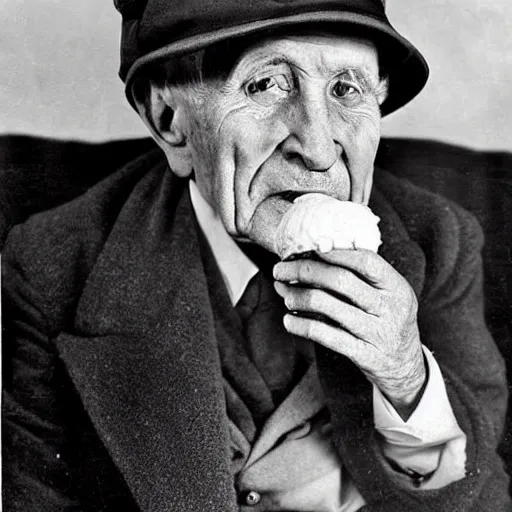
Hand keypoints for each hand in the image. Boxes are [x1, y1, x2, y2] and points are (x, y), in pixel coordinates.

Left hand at [273, 249, 425, 417]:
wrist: (405, 366)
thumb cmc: (386, 321)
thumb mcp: (387, 296)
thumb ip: (359, 277)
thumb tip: (310, 256)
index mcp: (397, 287)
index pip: (366, 261)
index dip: (336, 251)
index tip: (308, 246)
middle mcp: (391, 309)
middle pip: (341, 280)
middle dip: (304, 270)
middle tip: (280, 269)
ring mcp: (378, 333)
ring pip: (327, 306)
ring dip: (297, 297)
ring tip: (284, 295)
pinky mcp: (364, 355)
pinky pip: (325, 335)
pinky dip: (301, 325)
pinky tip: (288, 320)